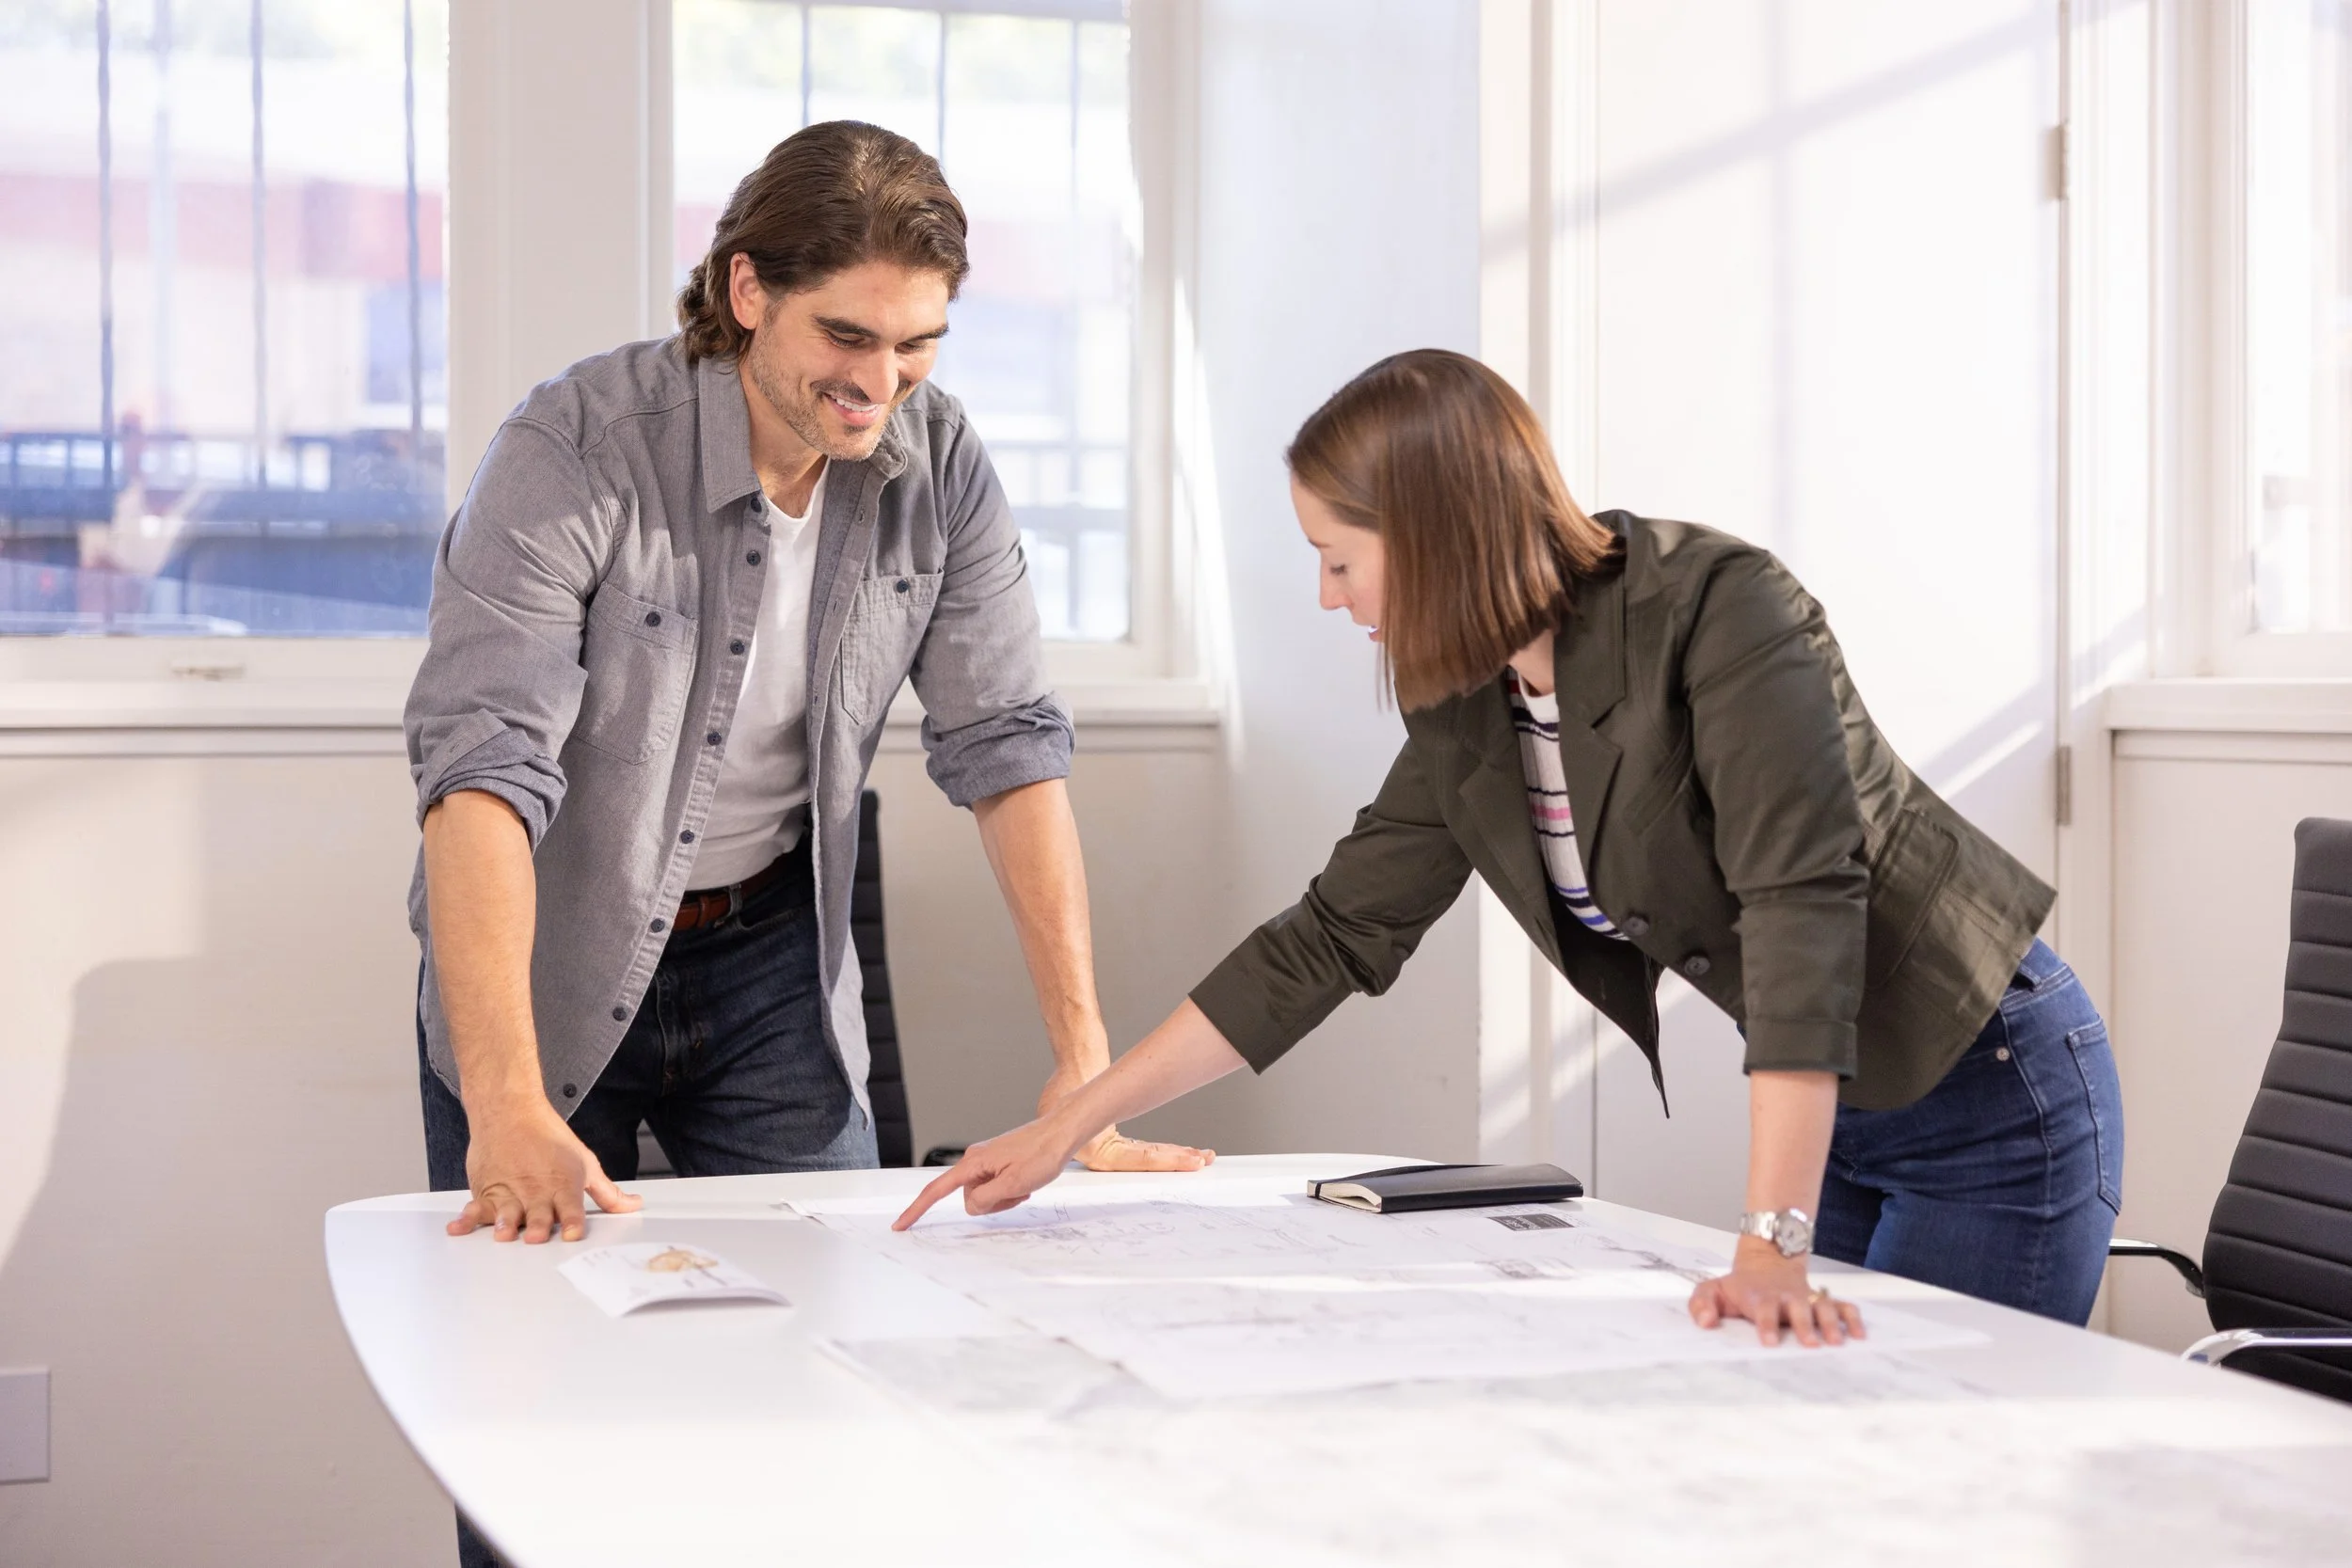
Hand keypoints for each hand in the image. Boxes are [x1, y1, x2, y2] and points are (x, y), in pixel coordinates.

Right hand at [448, 1097, 641, 1243]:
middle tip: (537, 1237)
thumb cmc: (548, 1138)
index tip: (574, 1234)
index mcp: (562, 1185)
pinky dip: (465, 1219)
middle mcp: (535, 1190)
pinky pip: (475, 1207)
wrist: (510, 1110)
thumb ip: (607, 1192)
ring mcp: (509, 1191)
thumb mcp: (585, 1163)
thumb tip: (633, 1205)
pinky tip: (458, 1228)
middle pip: (538, 1213)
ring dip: (504, 1223)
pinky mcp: (486, 1190)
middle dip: (538, 1226)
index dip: (573, 1221)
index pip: (571, 1208)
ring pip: (507, 1212)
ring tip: (503, 1233)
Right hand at [893, 1115, 1083, 1229]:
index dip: (916, 1210)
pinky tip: (1024, 1182)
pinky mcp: (997, 1162)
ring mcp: (986, 1160)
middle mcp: (974, 1159)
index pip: (936, 1191)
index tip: (900, 1225)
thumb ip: (986, 1198)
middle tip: (1018, 1193)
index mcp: (973, 1163)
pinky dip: (1008, 1191)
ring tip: (1024, 1185)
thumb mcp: (1014, 1184)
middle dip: (992, 1204)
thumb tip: (970, 1205)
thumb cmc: (1042, 1154)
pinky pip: (994, 1187)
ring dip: (1003, 1198)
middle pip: (968, 1199)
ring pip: (983, 1195)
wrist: (1060, 1133)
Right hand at [1038, 1066, 1214, 1173]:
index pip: (1139, 1160)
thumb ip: (1086, 1119)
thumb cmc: (1071, 1080)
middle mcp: (1102, 1156)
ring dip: (1176, 1156)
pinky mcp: (1117, 1144)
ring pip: (1150, 1157)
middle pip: (1148, 1162)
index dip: (1168, 1161)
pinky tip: (1188, 1151)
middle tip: (1204, 1159)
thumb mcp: (1075, 1103)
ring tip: (1203, 1156)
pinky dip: (1165, 1150)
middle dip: (1177, 1161)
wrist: (1071, 1066)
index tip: (1192, 1161)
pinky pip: (1146, 1150)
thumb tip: (1101, 1135)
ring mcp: (1111, 1150)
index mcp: (1094, 1152)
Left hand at [1687, 1240, 1866, 1346]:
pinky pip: (1843, 1306)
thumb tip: (1706, 1322)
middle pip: (1798, 1309)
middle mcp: (1787, 1297)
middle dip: (1804, 1325)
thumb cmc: (1739, 1286)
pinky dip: (1853, 1317)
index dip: (1767, 1324)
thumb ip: (1702, 1304)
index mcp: (1760, 1297)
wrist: (1766, 1262)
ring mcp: (1807, 1298)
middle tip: (1810, 1344)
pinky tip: (1860, 1335)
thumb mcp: (1712, 1290)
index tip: (1770, 1342)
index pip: (1763, 1309)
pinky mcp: (1823, 1300)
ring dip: (1831, 1323)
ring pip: (1823, 1307)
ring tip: (1837, 1342)